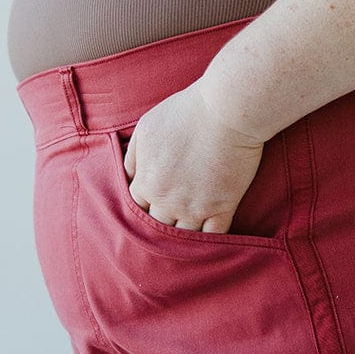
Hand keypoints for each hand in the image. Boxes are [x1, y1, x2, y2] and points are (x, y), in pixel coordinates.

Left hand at [121, 81, 265, 232]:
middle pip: (156, 228)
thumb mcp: (146, 128)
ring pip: (183, 237)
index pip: (135, 209)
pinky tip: (211, 242)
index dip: (142, 209)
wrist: (225, 110)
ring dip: (183, 238)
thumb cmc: (185, 113)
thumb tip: (129, 176)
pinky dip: (211, 242)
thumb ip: (134, 156)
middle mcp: (166, 201)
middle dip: (159, 228)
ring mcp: (195, 207)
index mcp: (147, 182)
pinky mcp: (222, 208)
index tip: (151, 207)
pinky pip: (213, 237)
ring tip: (187, 240)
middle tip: (166, 228)